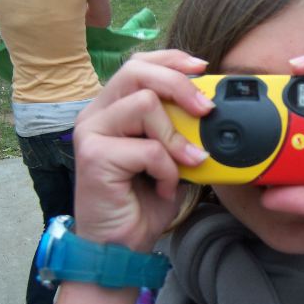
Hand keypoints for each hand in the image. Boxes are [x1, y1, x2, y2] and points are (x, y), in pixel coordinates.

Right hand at [73, 50, 212, 250]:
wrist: (121, 244)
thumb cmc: (145, 199)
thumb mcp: (171, 156)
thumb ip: (181, 129)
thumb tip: (213, 109)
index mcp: (114, 107)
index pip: (139, 64)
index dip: (171, 59)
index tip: (203, 67)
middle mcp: (97, 113)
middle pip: (137, 71)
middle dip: (180, 85)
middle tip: (207, 109)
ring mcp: (91, 131)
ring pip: (145, 105)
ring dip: (176, 137)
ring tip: (186, 164)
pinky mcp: (93, 155)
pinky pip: (148, 148)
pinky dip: (168, 169)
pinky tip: (164, 187)